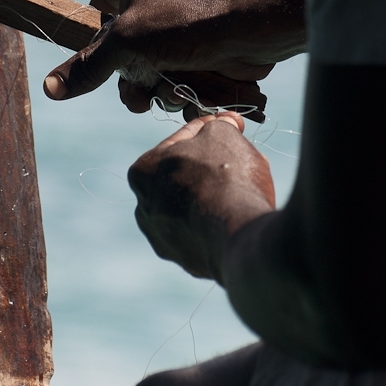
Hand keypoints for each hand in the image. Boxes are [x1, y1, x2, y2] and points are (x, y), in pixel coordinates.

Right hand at [43, 0, 305, 119]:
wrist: (249, 33)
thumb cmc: (182, 27)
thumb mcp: (124, 46)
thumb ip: (87, 66)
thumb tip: (49, 89)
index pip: (95, 13)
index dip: (96, 43)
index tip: (102, 65)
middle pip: (122, 51)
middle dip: (130, 79)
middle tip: (140, 93)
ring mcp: (178, 23)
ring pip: (150, 67)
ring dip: (156, 88)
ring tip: (169, 93)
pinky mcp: (200, 45)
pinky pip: (176, 72)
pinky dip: (180, 87)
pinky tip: (189, 93)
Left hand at [127, 112, 275, 280]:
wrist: (239, 234)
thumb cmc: (224, 176)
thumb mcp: (223, 134)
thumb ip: (220, 125)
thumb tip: (227, 122)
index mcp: (142, 172)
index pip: (179, 140)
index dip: (209, 128)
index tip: (229, 125)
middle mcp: (145, 209)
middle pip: (183, 176)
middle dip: (208, 164)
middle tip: (237, 155)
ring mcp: (164, 240)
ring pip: (194, 206)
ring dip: (214, 195)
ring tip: (243, 188)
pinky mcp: (188, 262)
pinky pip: (207, 233)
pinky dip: (221, 222)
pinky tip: (239, 215)